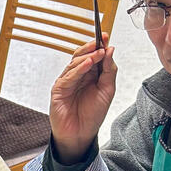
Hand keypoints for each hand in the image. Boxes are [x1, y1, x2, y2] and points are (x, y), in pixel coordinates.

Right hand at [49, 34, 116, 162]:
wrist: (81, 134)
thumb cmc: (92, 115)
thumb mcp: (107, 90)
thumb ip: (109, 71)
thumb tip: (110, 51)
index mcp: (89, 75)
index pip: (93, 56)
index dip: (99, 45)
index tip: (106, 36)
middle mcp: (77, 76)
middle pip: (82, 56)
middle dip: (92, 47)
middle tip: (102, 40)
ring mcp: (67, 82)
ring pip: (74, 63)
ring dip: (87, 56)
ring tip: (98, 52)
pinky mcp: (59, 90)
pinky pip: (68, 76)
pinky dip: (78, 69)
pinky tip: (88, 64)